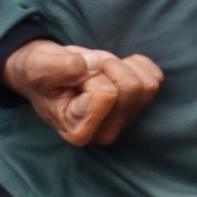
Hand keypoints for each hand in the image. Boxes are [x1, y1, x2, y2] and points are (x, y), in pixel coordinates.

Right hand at [3, 40, 163, 146]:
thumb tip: (95, 65)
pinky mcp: (141, 103)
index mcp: (78, 131)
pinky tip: (113, 70)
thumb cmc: (42, 73)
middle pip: (131, 89)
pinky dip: (134, 64)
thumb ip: (63, 68)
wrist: (49, 71)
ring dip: (121, 66)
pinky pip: (155, 76)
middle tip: (85, 73)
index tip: (72, 82)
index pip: (107, 95)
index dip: (90, 77)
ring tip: (97, 72)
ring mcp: (126, 119)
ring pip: (146, 84)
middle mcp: (105, 132)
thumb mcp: (41, 67)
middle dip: (108, 69)